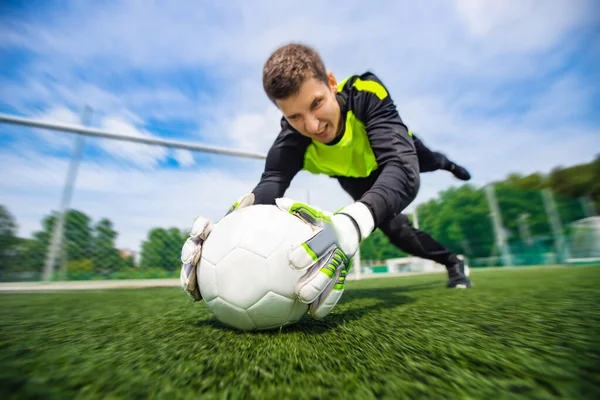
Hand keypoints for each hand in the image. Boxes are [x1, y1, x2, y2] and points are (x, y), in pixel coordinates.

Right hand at [179, 193, 254, 300]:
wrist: (252, 240)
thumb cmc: (254, 229)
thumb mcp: (254, 220)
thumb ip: (250, 211)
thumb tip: (250, 196)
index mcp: (215, 231)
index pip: (203, 226)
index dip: (198, 228)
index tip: (199, 233)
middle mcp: (207, 244)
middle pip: (192, 248)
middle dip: (188, 253)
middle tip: (190, 259)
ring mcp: (206, 260)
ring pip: (191, 267)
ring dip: (187, 275)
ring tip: (189, 286)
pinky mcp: (208, 276)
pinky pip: (200, 284)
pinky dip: (196, 290)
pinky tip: (197, 299)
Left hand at [276, 198, 373, 318]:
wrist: (350, 229)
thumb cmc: (321, 221)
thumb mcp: (312, 211)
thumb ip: (296, 208)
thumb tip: (278, 203)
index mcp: (328, 232)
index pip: (319, 241)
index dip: (308, 250)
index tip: (292, 261)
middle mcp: (337, 248)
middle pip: (328, 265)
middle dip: (316, 279)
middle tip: (299, 292)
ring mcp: (341, 262)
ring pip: (334, 280)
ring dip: (322, 293)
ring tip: (306, 304)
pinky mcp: (343, 274)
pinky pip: (338, 289)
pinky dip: (329, 301)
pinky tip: (316, 314)